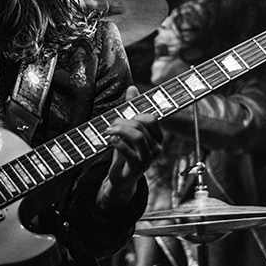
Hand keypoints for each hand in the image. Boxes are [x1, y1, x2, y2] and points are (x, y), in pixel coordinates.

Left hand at [97, 86, 163, 210]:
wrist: (121, 178)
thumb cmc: (125, 152)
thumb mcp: (128, 130)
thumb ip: (131, 109)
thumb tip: (132, 87)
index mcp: (158, 138)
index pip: (152, 119)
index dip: (136, 114)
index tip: (123, 117)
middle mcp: (157, 148)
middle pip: (141, 125)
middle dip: (123, 121)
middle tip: (110, 125)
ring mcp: (148, 159)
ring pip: (136, 136)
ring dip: (119, 130)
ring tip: (108, 131)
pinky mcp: (137, 168)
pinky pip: (129, 152)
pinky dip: (118, 143)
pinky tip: (110, 140)